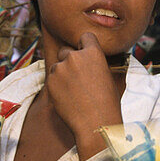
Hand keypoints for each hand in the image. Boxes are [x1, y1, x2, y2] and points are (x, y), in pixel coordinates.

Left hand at [46, 32, 123, 159]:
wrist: (95, 123)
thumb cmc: (107, 103)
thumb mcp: (109, 77)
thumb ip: (96, 64)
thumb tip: (91, 61)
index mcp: (93, 53)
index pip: (85, 37)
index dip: (85, 45)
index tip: (85, 53)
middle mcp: (74, 57)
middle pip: (66, 51)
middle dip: (69, 60)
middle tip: (77, 77)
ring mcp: (60, 69)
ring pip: (57, 66)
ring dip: (62, 75)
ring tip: (74, 92)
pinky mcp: (49, 82)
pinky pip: (51, 80)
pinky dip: (56, 86)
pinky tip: (68, 98)